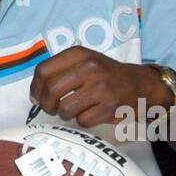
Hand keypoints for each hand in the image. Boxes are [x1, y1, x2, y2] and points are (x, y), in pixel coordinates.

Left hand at [29, 47, 167, 128]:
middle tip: (51, 108)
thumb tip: (35, 96)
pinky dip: (83, 120)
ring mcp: (100, 88)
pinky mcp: (109, 107)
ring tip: (74, 108)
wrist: (140, 85)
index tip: (37, 97)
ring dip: (65, 114)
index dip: (36, 88)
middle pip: (51, 91)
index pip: (43, 71)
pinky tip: (91, 112)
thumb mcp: (83, 61)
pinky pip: (82, 120)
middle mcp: (90, 68)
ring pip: (64, 109)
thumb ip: (58, 72)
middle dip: (46, 105)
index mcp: (79, 54)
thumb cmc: (105, 74)